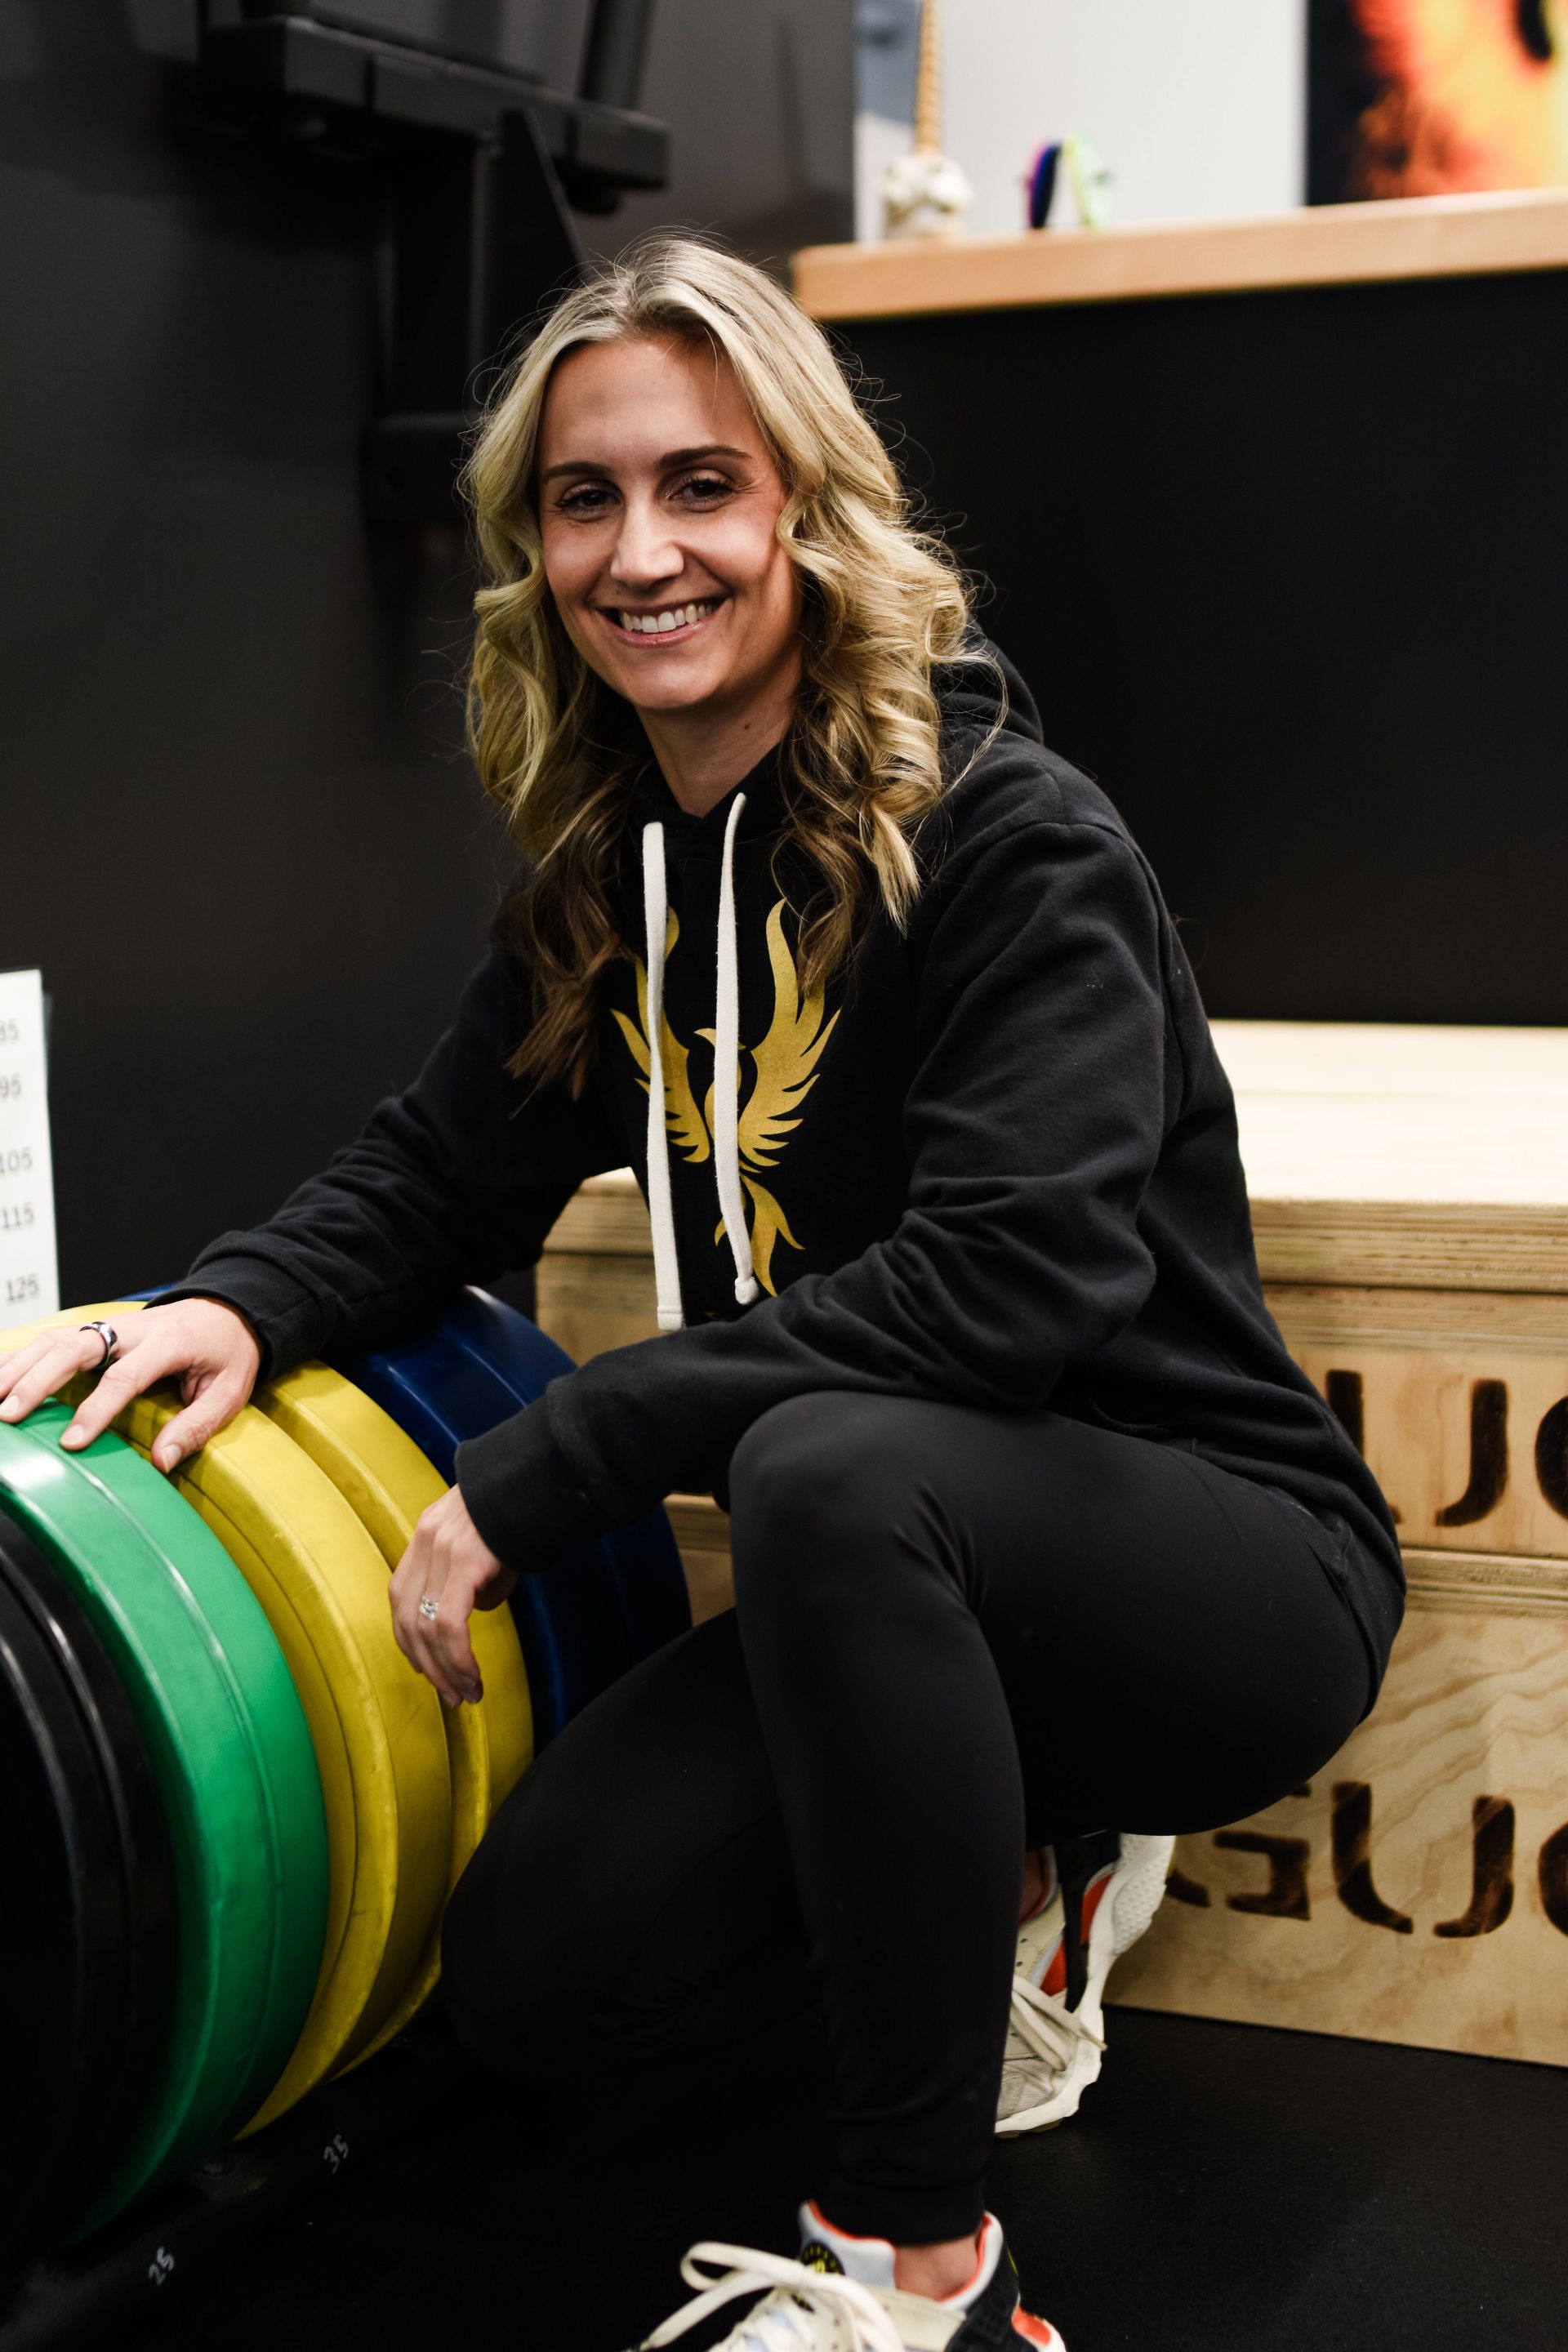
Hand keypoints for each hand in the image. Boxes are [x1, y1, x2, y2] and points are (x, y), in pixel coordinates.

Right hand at [0, 1298, 261, 1471]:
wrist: (227, 1310)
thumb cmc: (227, 1353)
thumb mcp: (229, 1391)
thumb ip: (197, 1426)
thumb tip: (161, 1462)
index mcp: (168, 1342)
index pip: (124, 1376)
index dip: (95, 1409)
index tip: (71, 1442)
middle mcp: (131, 1329)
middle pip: (74, 1349)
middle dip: (38, 1382)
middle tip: (10, 1415)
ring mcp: (109, 1325)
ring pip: (54, 1340)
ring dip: (19, 1368)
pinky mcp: (95, 1329)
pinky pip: (51, 1340)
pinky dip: (20, 1357)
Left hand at [389, 1483, 516, 1708]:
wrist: (545, 1472)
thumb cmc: (524, 1509)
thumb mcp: (488, 1541)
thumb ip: (474, 1574)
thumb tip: (479, 1605)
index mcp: (426, 1533)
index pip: (400, 1596)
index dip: (408, 1639)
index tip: (427, 1668)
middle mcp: (426, 1540)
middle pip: (406, 1617)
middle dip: (427, 1665)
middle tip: (450, 1695)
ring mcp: (441, 1549)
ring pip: (424, 1628)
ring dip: (445, 1669)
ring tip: (467, 1693)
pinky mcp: (464, 1561)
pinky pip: (449, 1624)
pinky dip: (457, 1657)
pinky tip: (472, 1675)